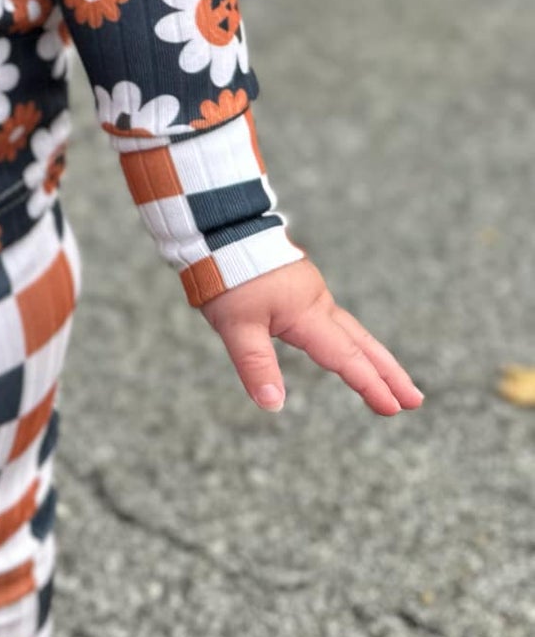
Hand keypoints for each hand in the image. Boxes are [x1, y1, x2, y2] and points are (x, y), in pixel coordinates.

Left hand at [201, 258, 422, 416]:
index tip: (394, 408)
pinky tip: (350, 346)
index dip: (369, 384)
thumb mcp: (235, 325)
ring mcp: (311, 292)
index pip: (345, 356)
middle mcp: (317, 303)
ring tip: (395, 380)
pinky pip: (336, 319)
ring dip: (374, 356)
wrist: (222, 228)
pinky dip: (353, 339)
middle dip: (388, 373)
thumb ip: (255, 366)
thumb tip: (273, 406)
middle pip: (361, 343)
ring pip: (352, 330)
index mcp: (306, 313)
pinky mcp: (301, 286)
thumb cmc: (227, 276)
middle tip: (415, 399)